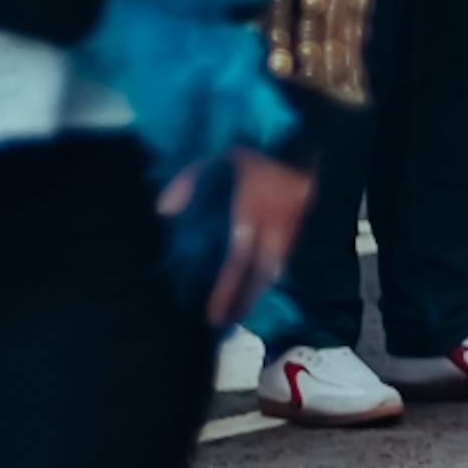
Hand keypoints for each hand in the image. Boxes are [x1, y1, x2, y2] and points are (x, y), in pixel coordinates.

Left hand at [182, 144, 311, 334]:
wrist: (306, 143)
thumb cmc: (259, 153)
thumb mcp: (220, 159)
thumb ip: (190, 181)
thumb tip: (162, 211)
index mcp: (250, 214)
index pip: (237, 260)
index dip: (226, 291)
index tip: (212, 316)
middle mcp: (273, 229)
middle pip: (260, 276)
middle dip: (244, 302)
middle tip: (227, 324)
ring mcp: (292, 231)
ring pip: (276, 272)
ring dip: (258, 293)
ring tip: (242, 311)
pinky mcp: (303, 229)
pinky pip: (287, 261)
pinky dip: (273, 277)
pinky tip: (263, 286)